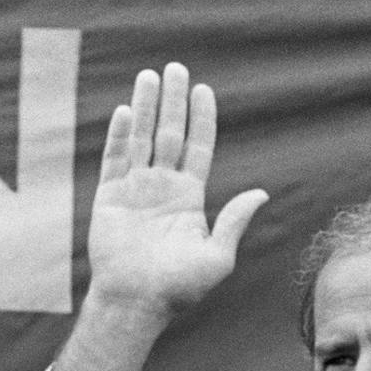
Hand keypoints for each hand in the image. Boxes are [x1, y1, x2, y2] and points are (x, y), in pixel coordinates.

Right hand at [84, 63, 267, 327]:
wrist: (136, 303)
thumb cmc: (179, 288)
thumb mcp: (218, 256)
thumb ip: (234, 221)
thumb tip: (261, 193)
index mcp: (189, 198)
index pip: (198, 147)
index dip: (202, 118)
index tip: (204, 89)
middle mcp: (162, 188)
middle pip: (170, 134)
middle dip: (174, 101)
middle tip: (176, 67)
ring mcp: (134, 191)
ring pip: (142, 138)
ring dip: (147, 107)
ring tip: (150, 75)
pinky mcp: (109, 198)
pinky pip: (114, 159)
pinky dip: (120, 134)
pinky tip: (128, 110)